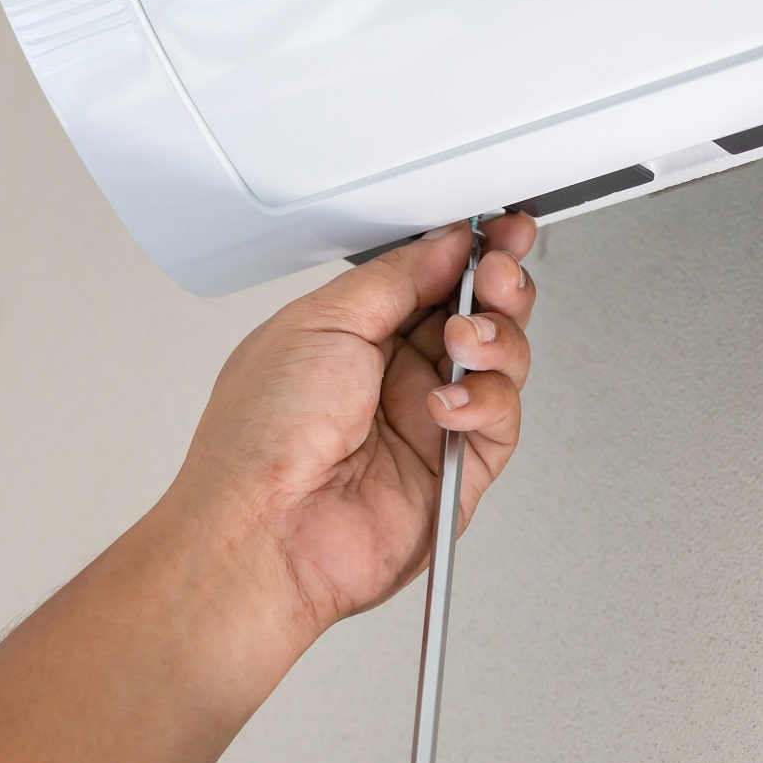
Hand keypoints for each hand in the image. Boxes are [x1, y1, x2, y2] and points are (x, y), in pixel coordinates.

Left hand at [166, 215, 537, 632]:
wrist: (264, 531)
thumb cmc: (260, 439)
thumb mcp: (321, 322)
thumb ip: (396, 278)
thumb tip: (448, 246)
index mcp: (358, 334)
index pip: (434, 279)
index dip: (473, 254)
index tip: (501, 232)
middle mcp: (397, 376)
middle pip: (479, 314)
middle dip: (499, 286)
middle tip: (499, 275)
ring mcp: (430, 422)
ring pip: (501, 362)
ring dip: (494, 339)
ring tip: (462, 342)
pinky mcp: (458, 469)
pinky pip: (501, 419)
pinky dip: (485, 402)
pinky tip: (447, 406)